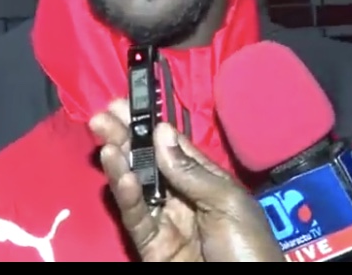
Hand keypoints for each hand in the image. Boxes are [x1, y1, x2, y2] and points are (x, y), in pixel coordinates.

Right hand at [90, 99, 283, 262]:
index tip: (125, 103)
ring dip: (120, 161)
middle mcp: (182, 197)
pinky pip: (136, 218)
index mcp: (207, 182)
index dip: (149, 125)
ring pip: (136, 187)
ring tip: (104, 137)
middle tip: (102, 115)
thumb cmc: (249, 248)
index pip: (173, 147)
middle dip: (126, 137)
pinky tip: (120, 175)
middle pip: (148, 162)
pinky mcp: (151, 247)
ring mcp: (165, 222)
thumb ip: (191, 172)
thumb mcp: (229, 204)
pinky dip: (127, 196)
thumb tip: (161, 132)